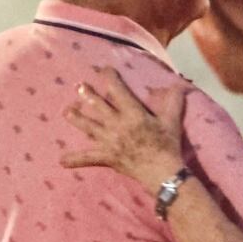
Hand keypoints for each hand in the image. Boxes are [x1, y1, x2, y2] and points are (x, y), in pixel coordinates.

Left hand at [59, 67, 187, 186]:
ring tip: (66, 111)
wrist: (162, 172)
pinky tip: (61, 161)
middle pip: (99, 107)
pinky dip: (75, 160)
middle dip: (88, 95)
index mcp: (133, 113)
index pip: (118, 91)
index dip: (110, 78)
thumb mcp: (172, 121)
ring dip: (77, 119)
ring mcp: (110, 141)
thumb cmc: (167, 145)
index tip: (103, 70)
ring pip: (89, 127)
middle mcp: (117, 125)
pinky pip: (88, 158)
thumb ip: (174, 101)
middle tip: (78, 86)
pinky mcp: (107, 157)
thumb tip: (181, 84)